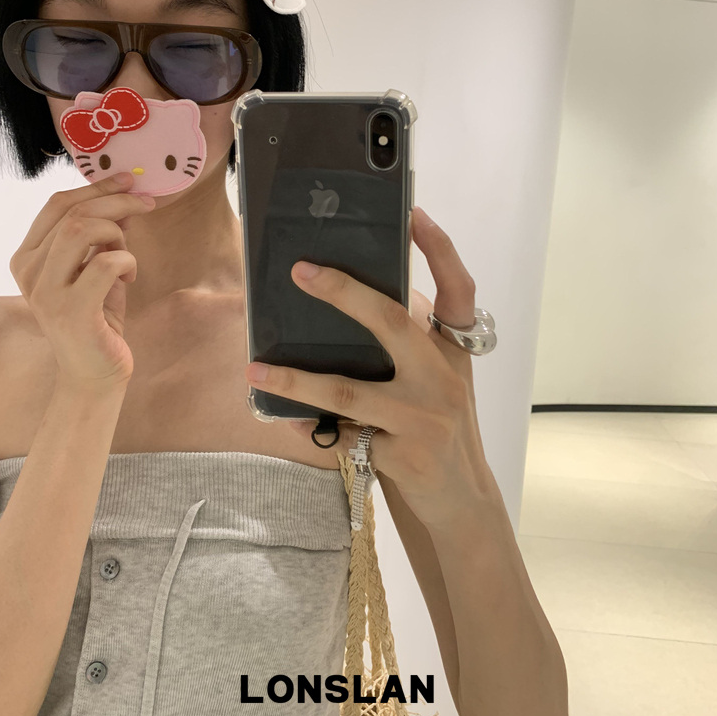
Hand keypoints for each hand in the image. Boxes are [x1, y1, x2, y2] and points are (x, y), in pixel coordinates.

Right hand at [10, 172, 155, 387]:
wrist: (94, 374)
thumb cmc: (97, 319)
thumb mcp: (97, 268)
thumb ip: (102, 235)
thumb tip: (124, 197)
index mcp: (27, 256)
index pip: (57, 204)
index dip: (96, 188)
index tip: (127, 181)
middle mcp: (28, 271)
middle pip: (73, 212)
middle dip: (116, 201)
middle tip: (145, 204)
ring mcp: (46, 292)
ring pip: (83, 230)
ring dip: (118, 233)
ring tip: (127, 256)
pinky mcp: (71, 311)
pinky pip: (105, 262)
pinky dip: (126, 261)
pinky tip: (129, 277)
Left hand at [245, 205, 495, 528]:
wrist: (461, 501)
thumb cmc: (438, 427)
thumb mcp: (436, 378)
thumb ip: (410, 341)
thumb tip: (350, 297)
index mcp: (454, 351)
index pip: (458, 291)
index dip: (441, 250)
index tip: (413, 214)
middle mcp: (443, 378)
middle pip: (393, 324)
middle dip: (345, 293)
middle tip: (301, 271)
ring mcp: (422, 418)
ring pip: (347, 391)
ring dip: (296, 379)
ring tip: (255, 368)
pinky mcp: (399, 455)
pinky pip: (338, 435)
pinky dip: (306, 425)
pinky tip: (277, 416)